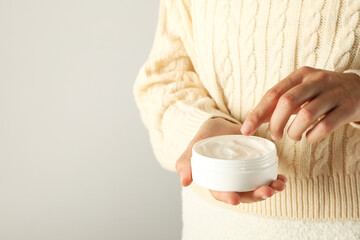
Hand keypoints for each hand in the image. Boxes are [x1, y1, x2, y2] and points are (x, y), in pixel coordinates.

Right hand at [175, 117, 287, 204]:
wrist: (220, 123)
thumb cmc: (205, 136)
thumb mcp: (194, 147)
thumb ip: (186, 162)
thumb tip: (185, 182)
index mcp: (216, 180)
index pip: (221, 192)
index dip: (228, 197)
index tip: (236, 199)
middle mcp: (232, 181)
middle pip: (244, 194)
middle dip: (256, 196)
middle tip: (267, 191)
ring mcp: (244, 174)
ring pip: (257, 187)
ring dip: (270, 189)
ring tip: (279, 185)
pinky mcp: (255, 166)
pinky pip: (266, 176)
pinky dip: (275, 179)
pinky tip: (282, 178)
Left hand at [241, 66, 359, 142]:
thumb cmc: (322, 93)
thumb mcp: (301, 91)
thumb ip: (279, 103)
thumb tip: (254, 120)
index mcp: (301, 75)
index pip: (273, 93)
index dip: (257, 113)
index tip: (246, 130)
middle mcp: (316, 80)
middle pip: (287, 102)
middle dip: (276, 123)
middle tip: (275, 136)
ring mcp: (333, 93)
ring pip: (306, 114)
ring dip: (294, 131)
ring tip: (294, 136)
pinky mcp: (347, 108)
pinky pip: (325, 126)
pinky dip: (312, 136)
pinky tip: (310, 136)